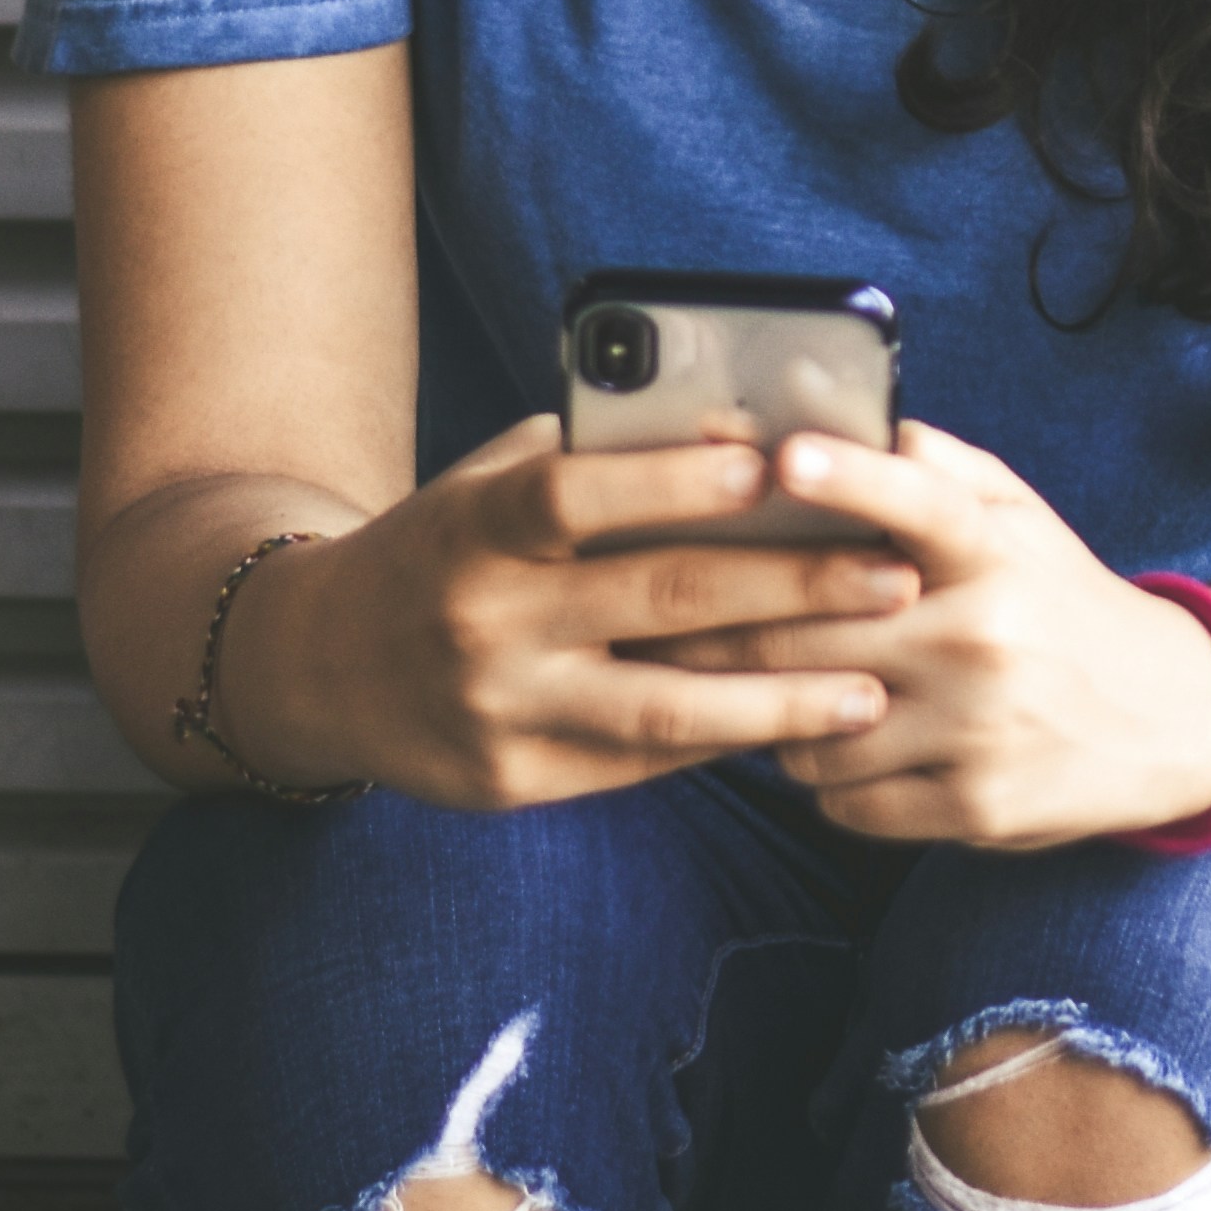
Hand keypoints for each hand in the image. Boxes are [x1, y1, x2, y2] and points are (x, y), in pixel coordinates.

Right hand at [219, 416, 918, 808]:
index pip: (575, 496)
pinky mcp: (513, 781)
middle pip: (655, 602)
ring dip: (781, 700)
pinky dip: (727, 742)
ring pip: (663, 710)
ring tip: (874, 689)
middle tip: (894, 579)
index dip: (672, 481)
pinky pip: (640, 762)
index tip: (775, 467)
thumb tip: (743, 429)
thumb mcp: (490, 482)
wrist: (316, 665)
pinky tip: (802, 726)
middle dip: (790, 589)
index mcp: (475, 527)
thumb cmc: (448, 546)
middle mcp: (482, 621)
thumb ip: (596, 457)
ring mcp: (498, 709)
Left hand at [642, 422, 1210, 847]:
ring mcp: (980, 728)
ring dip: (774, 711)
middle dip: (717, 625)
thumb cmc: (1064, 602)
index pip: (919, 503)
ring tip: (784, 689)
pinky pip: (842, 797)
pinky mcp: (976, 808)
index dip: (848, 478)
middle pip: (806, 630)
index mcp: (996, 553)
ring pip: (807, 725)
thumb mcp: (1023, 522)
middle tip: (657, 614)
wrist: (1173, 718)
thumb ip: (937, 471)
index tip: (782, 457)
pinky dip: (825, 776)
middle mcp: (988, 637)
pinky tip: (849, 748)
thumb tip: (844, 420)